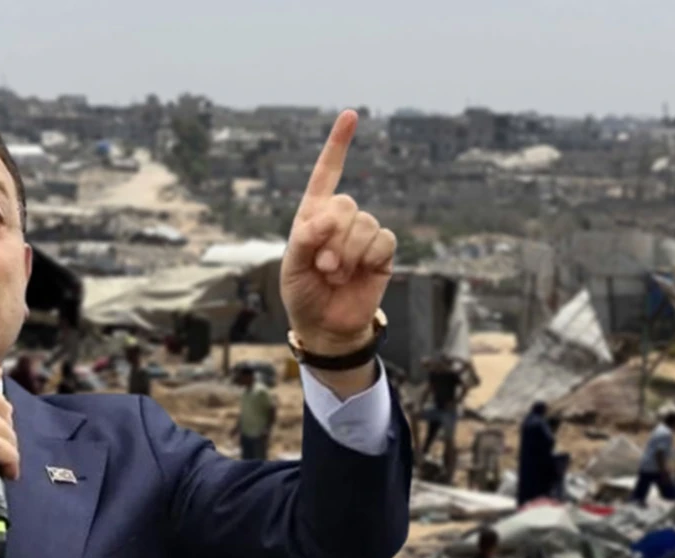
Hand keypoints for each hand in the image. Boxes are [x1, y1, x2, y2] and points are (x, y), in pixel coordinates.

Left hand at [280, 110, 396, 356]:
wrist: (326, 325)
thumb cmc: (303, 293)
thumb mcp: (291, 266)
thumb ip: (304, 239)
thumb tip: (328, 218)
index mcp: (313, 215)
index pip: (325, 174)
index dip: (338, 145)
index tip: (350, 115)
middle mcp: (340, 220)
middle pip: (345, 204)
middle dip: (331, 239)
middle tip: (322, 267)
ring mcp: (363, 235)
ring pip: (364, 224)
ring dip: (347, 254)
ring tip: (336, 275)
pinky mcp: (382, 252)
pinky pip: (382, 240)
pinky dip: (367, 259)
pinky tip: (358, 274)